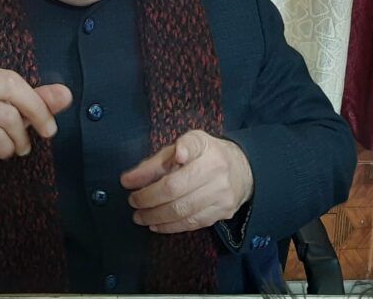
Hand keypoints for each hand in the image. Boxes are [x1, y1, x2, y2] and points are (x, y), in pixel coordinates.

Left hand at [120, 130, 252, 232]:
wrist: (243, 170)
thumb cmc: (205, 155)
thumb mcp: (183, 146)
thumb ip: (157, 161)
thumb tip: (129, 179)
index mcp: (205, 148)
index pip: (180, 153)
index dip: (157, 163)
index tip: (132, 177)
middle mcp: (216, 170)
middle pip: (175, 188)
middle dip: (147, 198)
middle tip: (132, 201)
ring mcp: (222, 193)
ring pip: (182, 210)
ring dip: (155, 216)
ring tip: (139, 216)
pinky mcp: (223, 212)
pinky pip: (192, 223)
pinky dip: (170, 226)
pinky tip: (156, 224)